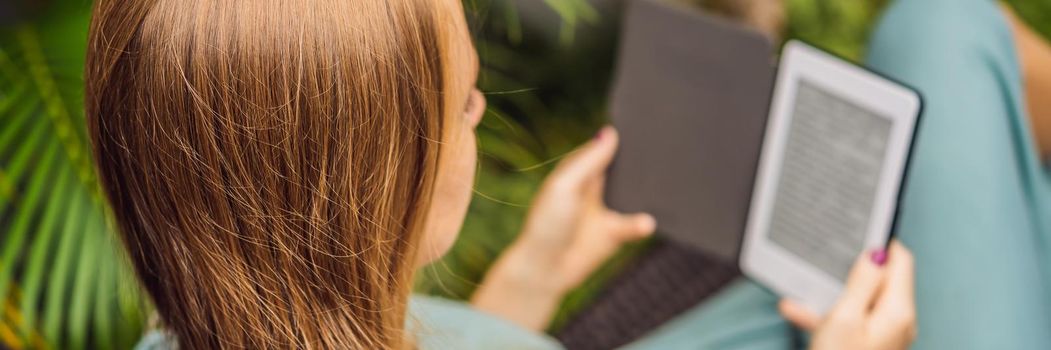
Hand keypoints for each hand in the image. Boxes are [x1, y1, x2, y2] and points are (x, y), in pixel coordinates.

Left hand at [471, 126, 655, 329]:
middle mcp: (594, 188)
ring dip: (647, 192)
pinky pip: (635, 225)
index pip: (603, 147)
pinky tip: (647, 223)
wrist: (544, 268)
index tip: (645, 124)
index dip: (621, 137)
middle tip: (666, 149)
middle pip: (622, 169)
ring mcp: (606, 211)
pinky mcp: (614, 234)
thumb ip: (588, 161)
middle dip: (640, 162)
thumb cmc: (546, 224)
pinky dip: (642, 223)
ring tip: (668, 182)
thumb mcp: (564, 186)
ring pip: (634, 195)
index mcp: (578, 171)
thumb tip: (610, 132)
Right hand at [780, 240, 916, 349]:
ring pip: (861, 299)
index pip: (901, 260)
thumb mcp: (844, 318)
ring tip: (805, 286)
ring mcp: (885, 334)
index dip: (880, 243)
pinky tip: (800, 311)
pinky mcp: (871, 343)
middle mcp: (898, 321)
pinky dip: (830, 313)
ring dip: (833, 291)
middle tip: (828, 256)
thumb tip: (875, 254)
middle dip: (852, 267)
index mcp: (897, 311)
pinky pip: (852, 319)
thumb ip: (862, 282)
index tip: (858, 232)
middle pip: (881, 279)